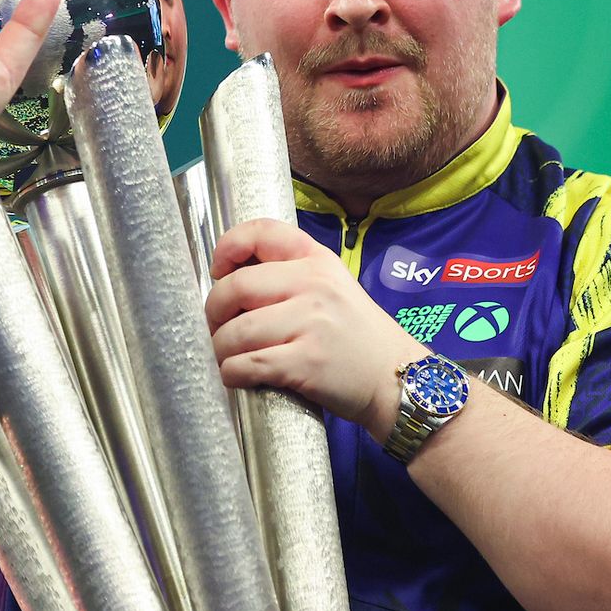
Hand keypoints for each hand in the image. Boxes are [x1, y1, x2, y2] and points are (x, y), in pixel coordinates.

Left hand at [205, 218, 428, 440]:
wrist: (397, 378)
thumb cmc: (357, 336)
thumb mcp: (333, 287)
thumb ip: (291, 277)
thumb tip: (232, 280)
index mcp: (317, 261)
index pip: (262, 231)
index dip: (228, 246)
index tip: (218, 270)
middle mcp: (313, 285)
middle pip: (236, 286)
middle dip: (213, 312)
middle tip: (217, 327)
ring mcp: (310, 324)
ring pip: (235, 332)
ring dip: (220, 349)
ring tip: (227, 357)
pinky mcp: (306, 363)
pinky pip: (247, 365)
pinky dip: (232, 373)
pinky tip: (237, 375)